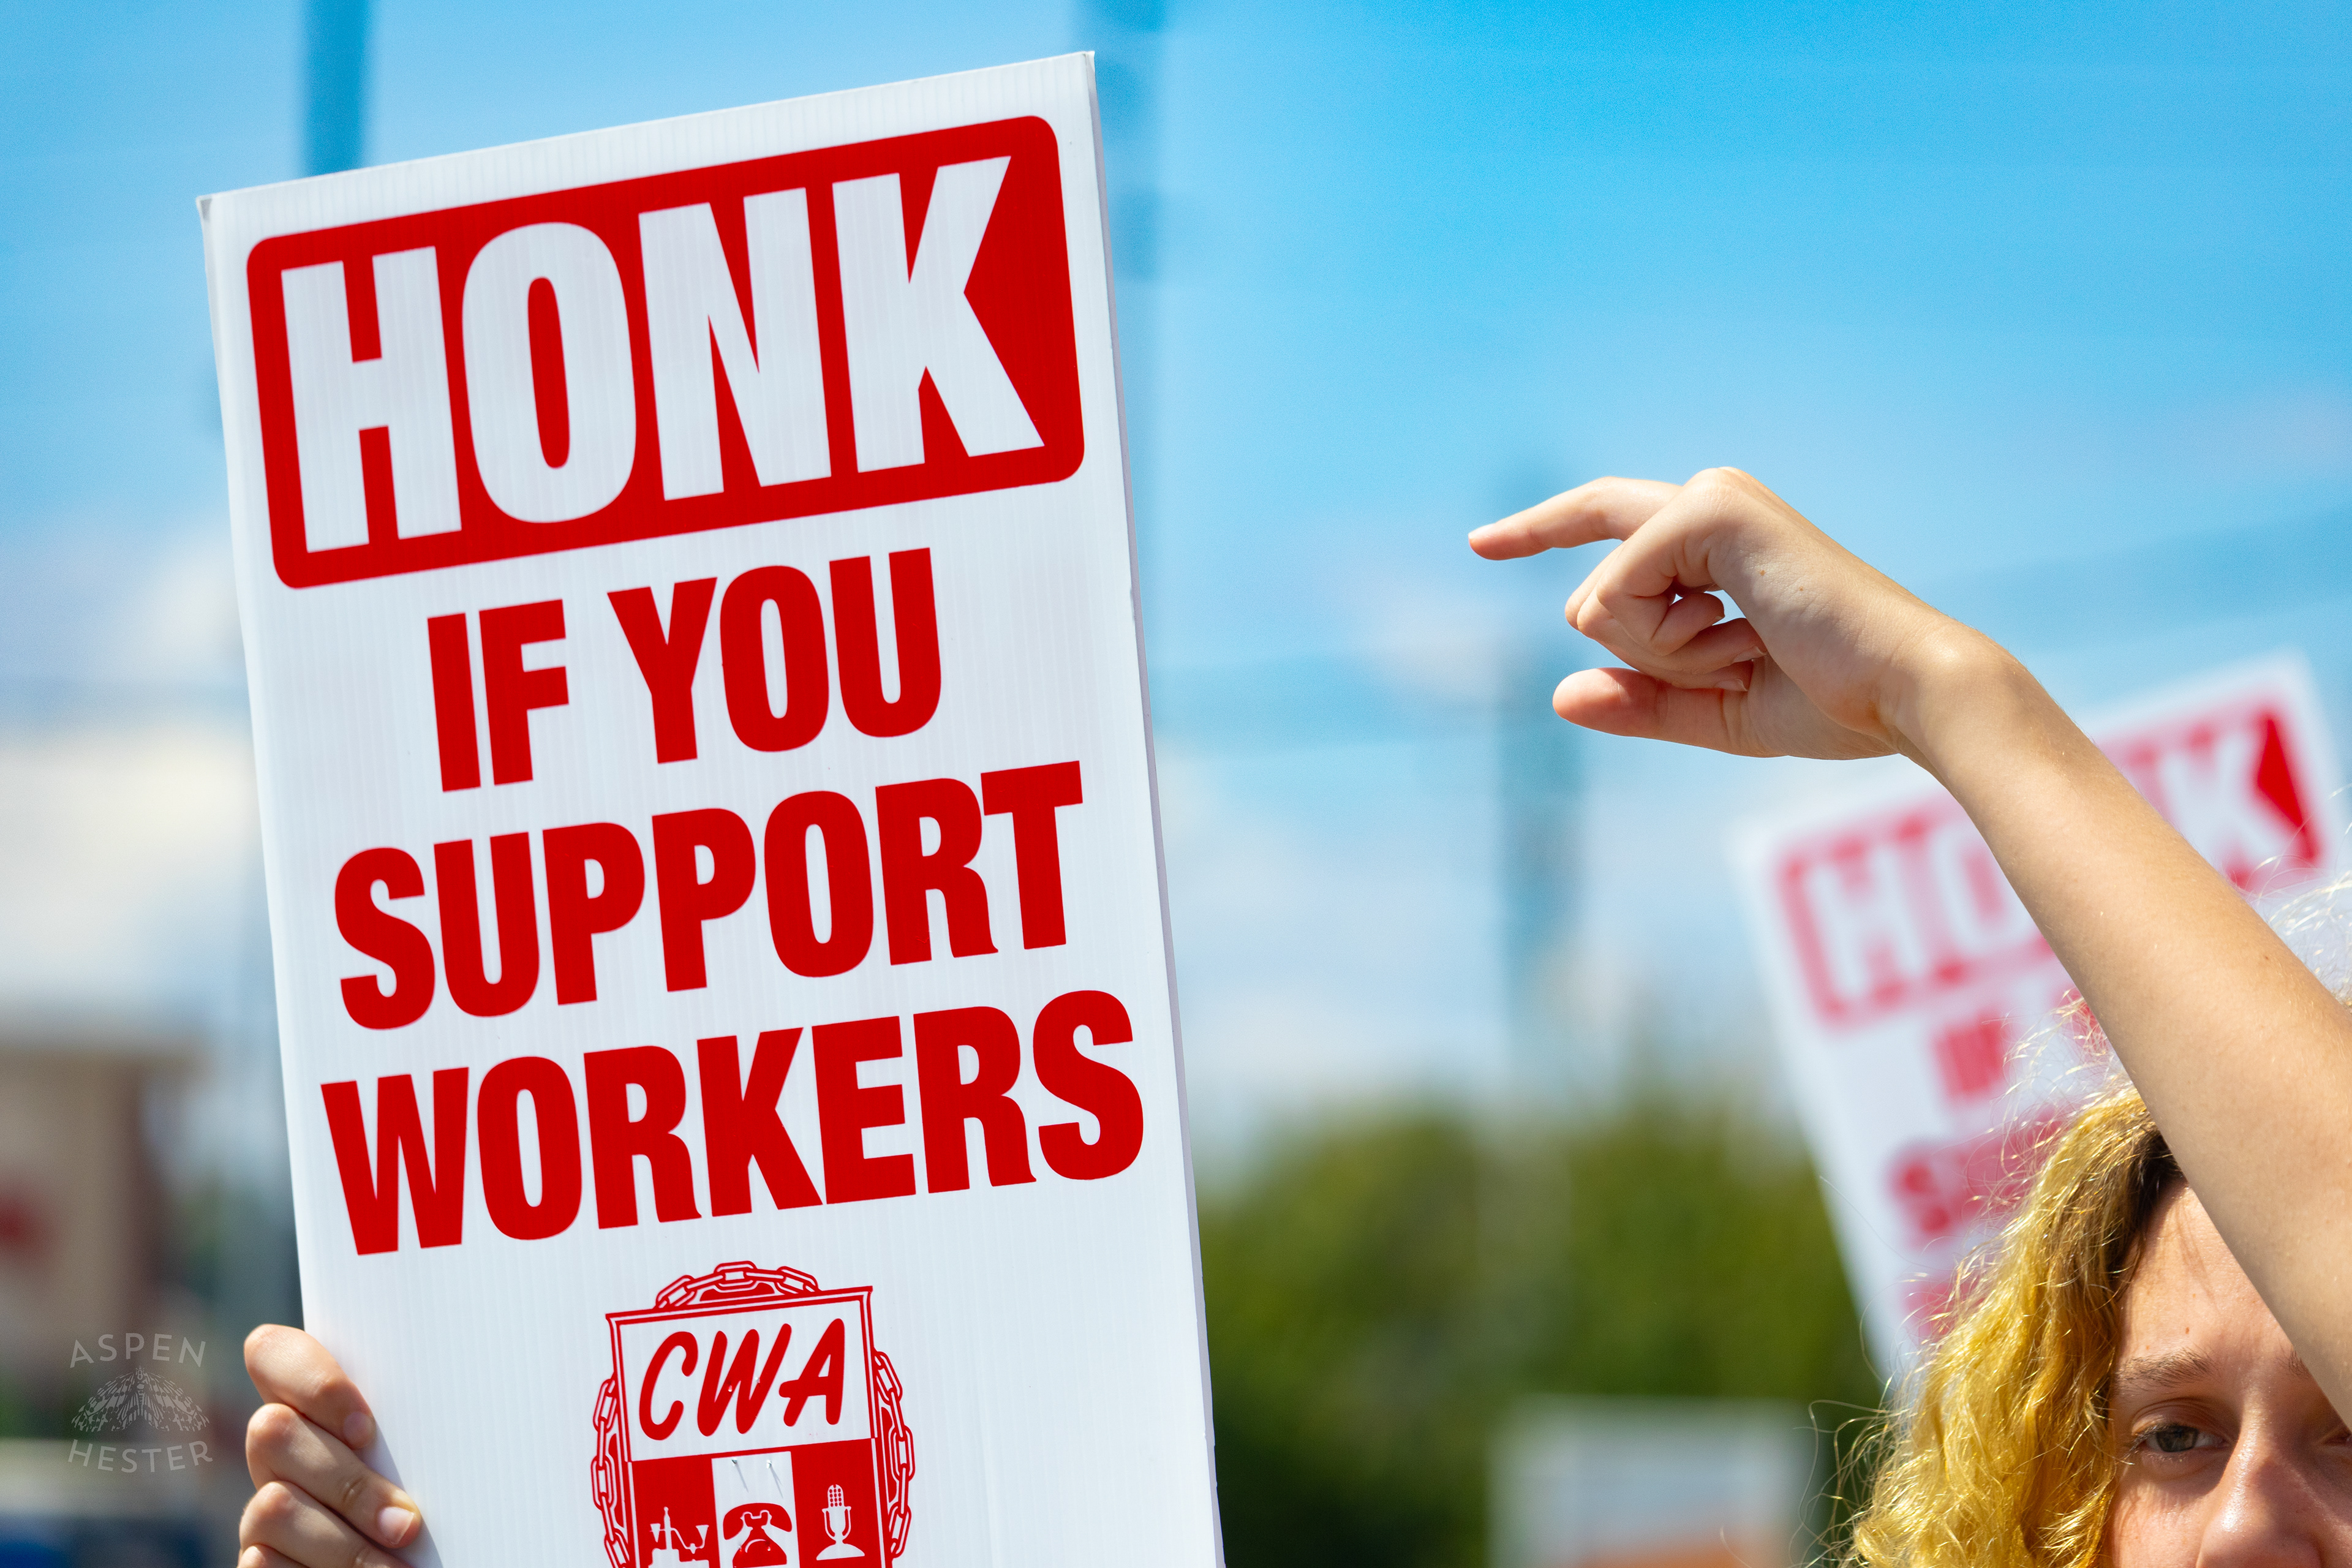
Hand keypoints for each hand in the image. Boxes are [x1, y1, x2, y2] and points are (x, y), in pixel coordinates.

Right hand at [240, 1325, 421, 1567]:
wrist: (416, 1560)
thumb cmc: (441, 1507)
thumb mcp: (430, 1455)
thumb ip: (418, 1425)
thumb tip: (479, 1394)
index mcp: (319, 1411)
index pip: (272, 1353)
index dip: (310, 1380)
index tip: (366, 1428)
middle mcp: (279, 1453)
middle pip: (271, 1430)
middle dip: (349, 1483)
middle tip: (406, 1523)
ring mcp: (261, 1508)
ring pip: (272, 1504)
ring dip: (344, 1544)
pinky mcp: (256, 1560)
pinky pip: (261, 1562)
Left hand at [1468, 468, 1995, 760]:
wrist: (1904, 695)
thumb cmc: (1833, 701)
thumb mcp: (1714, 709)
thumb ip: (1641, 702)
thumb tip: (1559, 696)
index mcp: (1715, 536)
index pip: (1601, 521)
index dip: (1538, 529)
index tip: (1478, 543)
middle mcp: (1707, 499)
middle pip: (1588, 594)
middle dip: (1645, 661)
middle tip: (1738, 662)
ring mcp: (1708, 496)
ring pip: (1597, 605)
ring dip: (1663, 657)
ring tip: (1749, 648)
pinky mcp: (1710, 509)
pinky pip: (1615, 598)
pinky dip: (1668, 646)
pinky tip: (1742, 638)